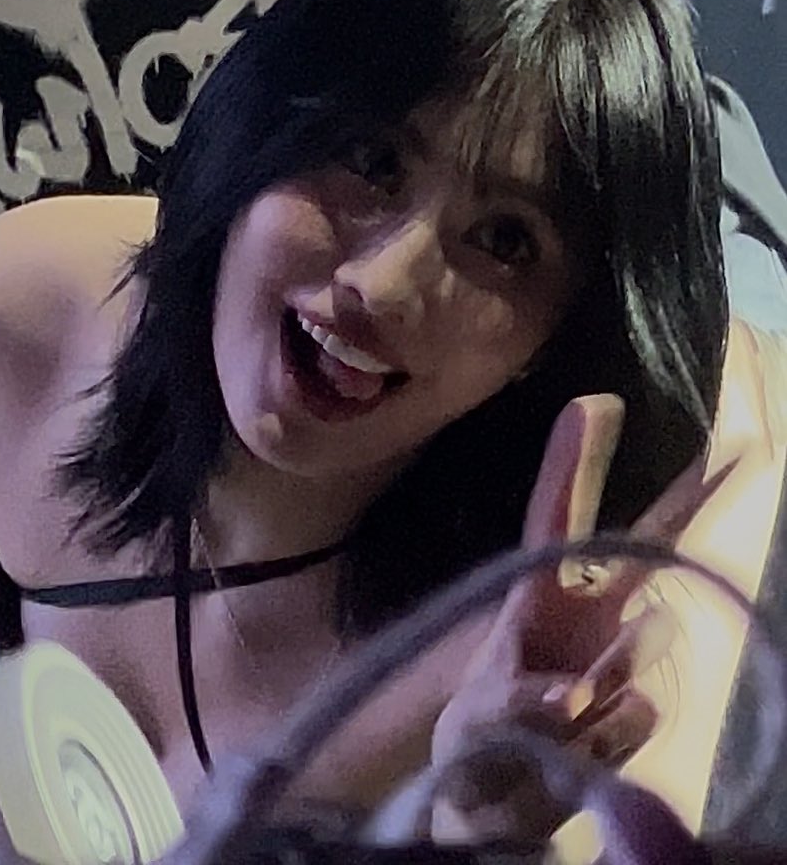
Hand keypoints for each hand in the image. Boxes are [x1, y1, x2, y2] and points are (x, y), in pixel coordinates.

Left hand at [429, 396, 711, 845]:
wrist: (500, 811)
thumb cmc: (478, 742)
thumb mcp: (479, 722)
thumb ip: (522, 703)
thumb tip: (581, 693)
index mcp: (535, 596)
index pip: (552, 518)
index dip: (570, 463)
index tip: (594, 402)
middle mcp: (587, 617)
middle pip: (644, 549)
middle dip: (684, 501)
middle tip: (734, 453)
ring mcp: (618, 660)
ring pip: (639, 648)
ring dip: (600, 688)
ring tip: (561, 720)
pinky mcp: (638, 709)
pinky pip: (639, 715)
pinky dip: (608, 738)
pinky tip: (579, 753)